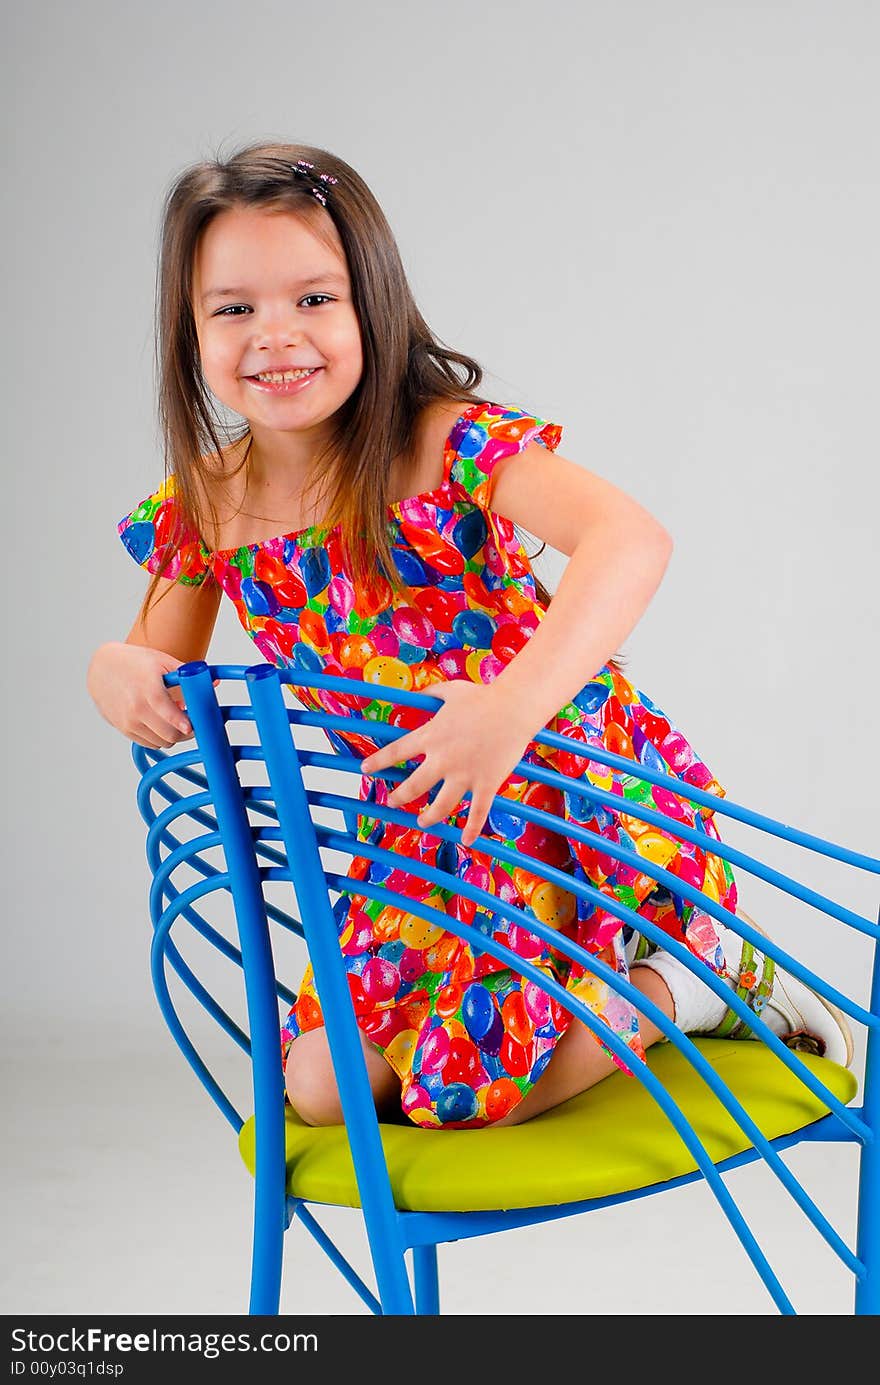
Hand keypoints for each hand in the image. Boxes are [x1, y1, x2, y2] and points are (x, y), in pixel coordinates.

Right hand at [86, 641, 213, 749]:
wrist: (102, 668)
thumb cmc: (134, 663)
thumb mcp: (163, 662)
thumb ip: (188, 675)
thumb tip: (214, 682)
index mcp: (148, 689)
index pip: (171, 716)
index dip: (187, 725)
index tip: (195, 726)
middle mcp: (136, 708)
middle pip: (169, 735)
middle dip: (186, 733)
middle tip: (193, 723)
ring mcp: (128, 721)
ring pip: (161, 742)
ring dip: (173, 735)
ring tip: (175, 719)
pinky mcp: (124, 729)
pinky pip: (149, 743)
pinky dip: (159, 737)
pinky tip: (161, 723)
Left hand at [359, 680, 537, 847]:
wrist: (513, 708)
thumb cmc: (484, 696)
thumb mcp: (452, 690)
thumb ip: (433, 692)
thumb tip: (421, 690)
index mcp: (431, 736)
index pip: (396, 752)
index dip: (378, 761)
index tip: (366, 769)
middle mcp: (443, 759)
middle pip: (413, 786)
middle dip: (399, 797)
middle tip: (392, 802)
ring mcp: (464, 774)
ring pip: (441, 805)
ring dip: (429, 817)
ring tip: (421, 822)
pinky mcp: (486, 784)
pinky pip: (477, 812)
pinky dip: (472, 829)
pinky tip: (466, 841)